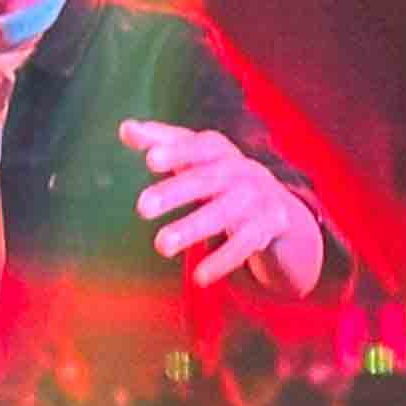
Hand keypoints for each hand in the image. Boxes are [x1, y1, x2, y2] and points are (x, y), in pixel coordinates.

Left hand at [118, 119, 326, 294]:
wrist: (280, 211)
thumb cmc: (223, 181)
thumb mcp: (196, 161)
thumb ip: (162, 143)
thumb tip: (125, 127)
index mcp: (220, 152)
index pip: (198, 147)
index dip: (177, 151)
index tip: (150, 160)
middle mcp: (241, 170)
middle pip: (207, 179)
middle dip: (175, 191)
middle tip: (141, 207)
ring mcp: (258, 198)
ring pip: (224, 213)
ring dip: (192, 228)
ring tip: (161, 245)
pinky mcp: (270, 226)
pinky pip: (245, 244)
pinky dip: (222, 260)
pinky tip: (198, 277)